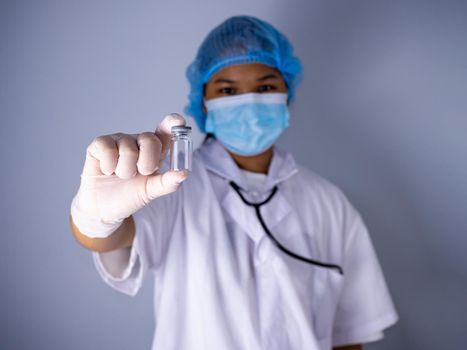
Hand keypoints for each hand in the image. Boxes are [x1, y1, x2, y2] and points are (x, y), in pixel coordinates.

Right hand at [71, 113, 187, 237]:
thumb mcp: (151, 191)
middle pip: (149, 140)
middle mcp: (138, 141)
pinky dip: (109, 166)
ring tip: (121, 175)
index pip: (165, 131)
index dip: (171, 123)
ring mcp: (119, 140)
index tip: (178, 121)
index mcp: (155, 150)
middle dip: (146, 163)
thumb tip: (184, 174)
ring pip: (128, 150)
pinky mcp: (100, 144)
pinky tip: (107, 171)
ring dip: (125, 171)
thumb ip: (168, 182)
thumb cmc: (130, 195)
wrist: (104, 208)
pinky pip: (108, 149)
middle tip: (139, 173)